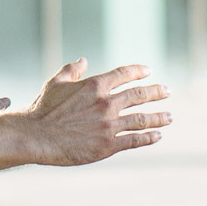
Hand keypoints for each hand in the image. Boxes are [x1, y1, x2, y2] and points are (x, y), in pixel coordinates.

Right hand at [18, 58, 172, 166]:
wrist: (36, 137)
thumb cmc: (43, 109)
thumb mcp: (57, 83)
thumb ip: (72, 70)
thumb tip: (83, 60)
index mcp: (95, 85)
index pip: (124, 74)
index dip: (138, 71)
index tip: (148, 71)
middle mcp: (106, 103)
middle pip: (139, 95)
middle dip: (156, 92)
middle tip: (167, 91)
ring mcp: (109, 125)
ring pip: (142, 119)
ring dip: (159, 117)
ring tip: (170, 116)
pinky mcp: (107, 145)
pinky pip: (134, 140)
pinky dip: (148, 137)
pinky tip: (157, 135)